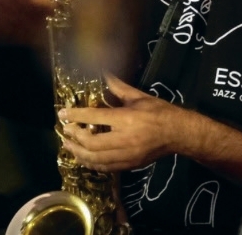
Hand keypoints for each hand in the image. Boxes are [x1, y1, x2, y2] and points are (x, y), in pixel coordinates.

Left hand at [58, 74, 193, 171]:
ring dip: (79, 153)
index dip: (75, 116)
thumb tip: (104, 74)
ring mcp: (127, 154)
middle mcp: (125, 138)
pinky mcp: (130, 165)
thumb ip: (118, 87)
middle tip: (66, 131)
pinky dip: (92, 164)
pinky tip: (85, 158)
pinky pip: (105, 167)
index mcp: (127, 118)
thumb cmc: (160, 112)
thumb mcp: (139, 96)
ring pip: (96, 159)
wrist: (178, 133)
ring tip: (69, 146)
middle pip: (92, 143)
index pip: (94, 117)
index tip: (62, 114)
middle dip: (74, 138)